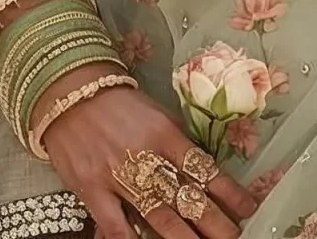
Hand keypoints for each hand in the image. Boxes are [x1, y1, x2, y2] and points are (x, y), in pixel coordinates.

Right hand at [38, 81, 258, 238]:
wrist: (67, 92)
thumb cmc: (118, 104)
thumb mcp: (157, 113)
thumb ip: (178, 142)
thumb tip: (206, 170)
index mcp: (166, 134)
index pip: (205, 168)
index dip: (230, 192)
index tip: (249, 209)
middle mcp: (146, 156)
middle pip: (188, 197)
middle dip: (215, 223)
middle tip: (235, 237)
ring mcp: (118, 175)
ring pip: (159, 214)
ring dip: (184, 237)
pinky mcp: (91, 189)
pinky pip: (114, 224)